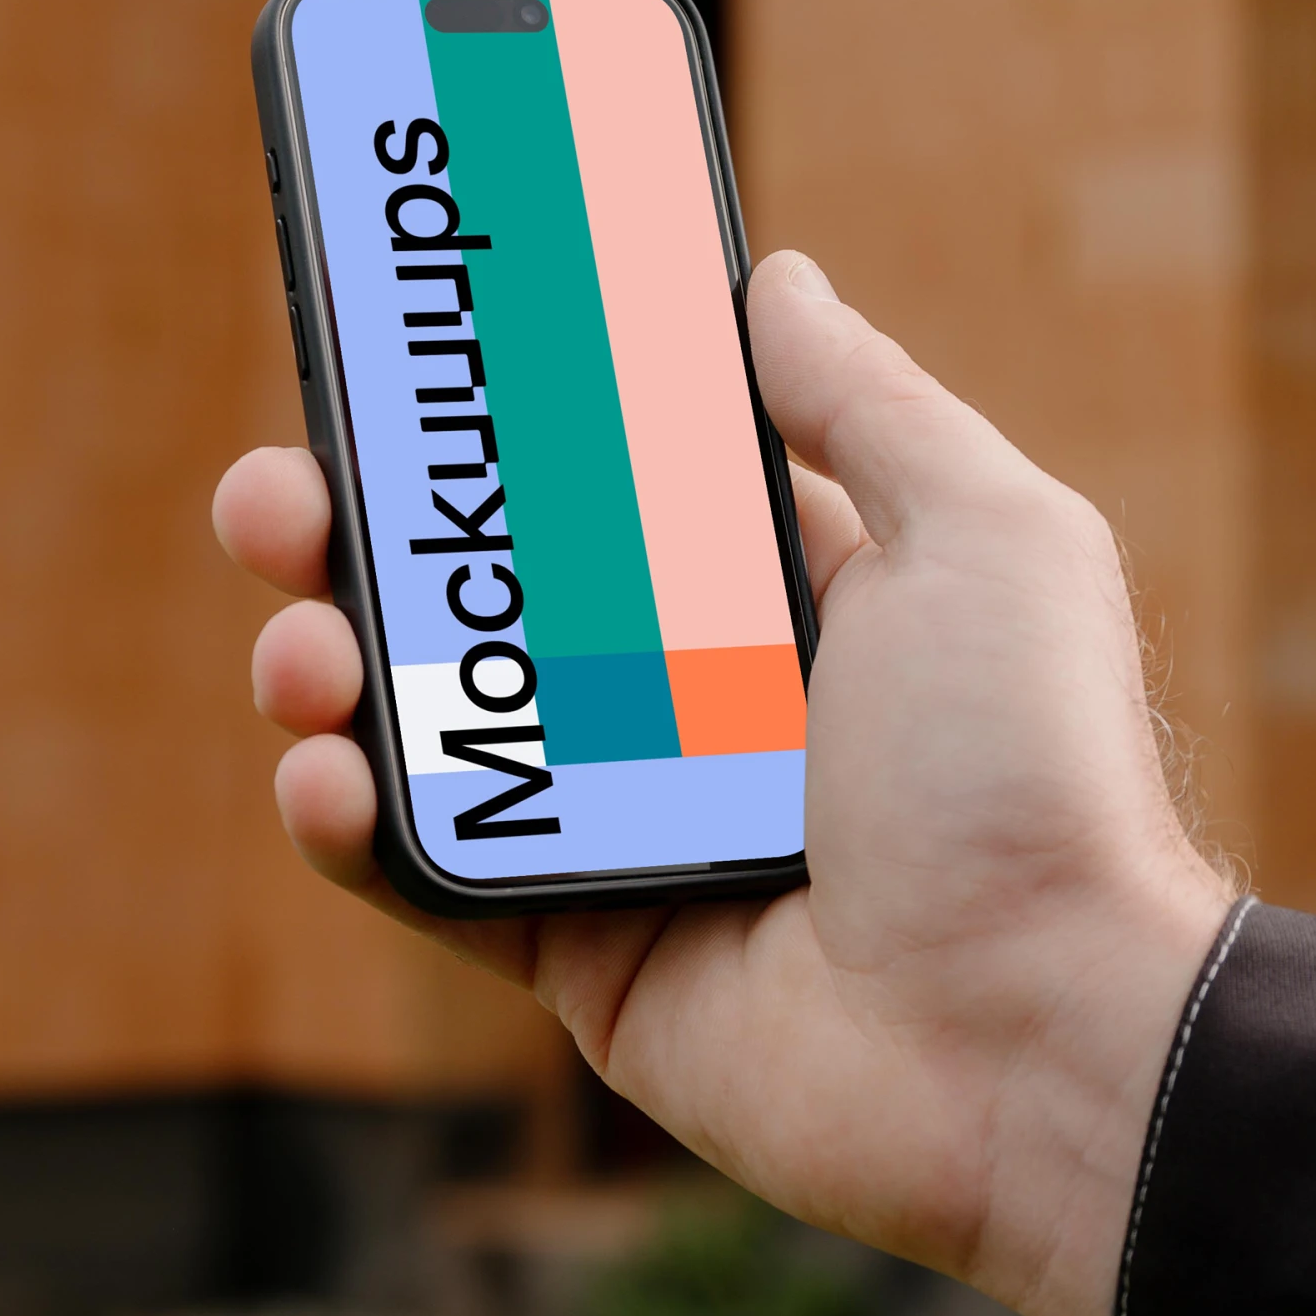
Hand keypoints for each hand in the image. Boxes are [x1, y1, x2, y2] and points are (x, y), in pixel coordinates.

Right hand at [211, 250, 1229, 1315]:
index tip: (398, 337)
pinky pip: (430, 875)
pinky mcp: (580, 951)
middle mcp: (697, 701)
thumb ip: (863, 404)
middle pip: (485, 587)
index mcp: (790, 593)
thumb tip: (772, 279)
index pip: (606, 473)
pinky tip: (325, 771)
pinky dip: (351, 821)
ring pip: (431, 723)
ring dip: (330, 667)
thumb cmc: (1030, 778)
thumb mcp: (983, 536)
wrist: (1038, 1036)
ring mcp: (629, 827)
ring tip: (301, 650)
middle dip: (361, 529)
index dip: (501, 410)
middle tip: (277, 493)